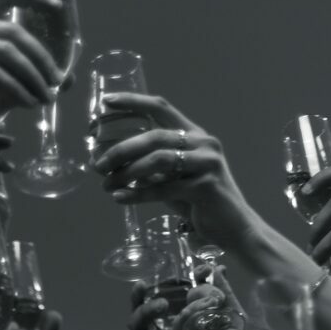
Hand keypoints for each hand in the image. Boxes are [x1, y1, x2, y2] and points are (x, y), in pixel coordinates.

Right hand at [0, 0, 64, 183]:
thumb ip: (26, 81)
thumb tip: (65, 80)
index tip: (57, 6)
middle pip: (10, 30)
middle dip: (40, 56)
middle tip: (56, 81)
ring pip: (4, 50)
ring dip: (32, 75)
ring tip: (45, 98)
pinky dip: (17, 89)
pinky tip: (29, 104)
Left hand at [90, 93, 258, 250]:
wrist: (232, 228)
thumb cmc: (200, 203)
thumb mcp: (174, 180)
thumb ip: (152, 169)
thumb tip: (114, 163)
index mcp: (194, 134)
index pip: (161, 108)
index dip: (133, 102)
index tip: (107, 101)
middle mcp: (203, 142)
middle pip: (155, 136)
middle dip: (121, 150)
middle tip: (98, 165)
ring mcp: (207, 163)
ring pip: (158, 161)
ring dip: (127, 173)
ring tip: (106, 185)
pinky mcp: (206, 187)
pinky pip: (164, 189)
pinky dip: (138, 194)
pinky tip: (120, 198)